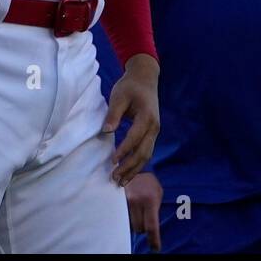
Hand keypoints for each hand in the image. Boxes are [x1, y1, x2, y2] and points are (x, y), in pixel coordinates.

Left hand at [104, 54, 159, 185]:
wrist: (145, 78)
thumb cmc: (130, 86)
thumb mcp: (119, 96)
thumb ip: (113, 114)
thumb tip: (106, 131)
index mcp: (147, 117)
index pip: (135, 138)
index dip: (124, 150)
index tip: (112, 161)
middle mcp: (154, 126)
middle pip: (144, 152)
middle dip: (130, 167)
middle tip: (115, 178)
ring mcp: (154, 131)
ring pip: (146, 154)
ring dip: (134, 169)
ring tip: (121, 181)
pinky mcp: (151, 133)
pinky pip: (146, 151)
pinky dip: (137, 163)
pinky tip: (128, 171)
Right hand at [125, 172, 163, 251]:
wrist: (135, 169)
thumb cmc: (150, 184)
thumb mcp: (158, 195)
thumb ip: (155, 210)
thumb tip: (152, 228)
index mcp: (150, 201)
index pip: (151, 226)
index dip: (153, 239)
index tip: (155, 248)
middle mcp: (137, 202)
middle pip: (139, 228)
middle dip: (143, 228)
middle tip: (145, 219)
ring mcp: (125, 202)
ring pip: (129, 225)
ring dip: (134, 223)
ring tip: (137, 212)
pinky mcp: (117, 201)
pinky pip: (122, 217)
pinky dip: (126, 218)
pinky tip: (129, 211)